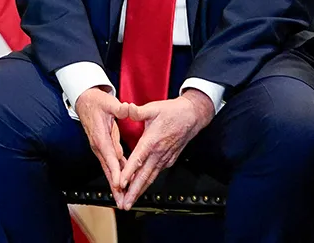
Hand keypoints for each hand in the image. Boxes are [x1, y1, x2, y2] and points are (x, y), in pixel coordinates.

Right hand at [74, 86, 126, 205]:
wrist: (84, 100)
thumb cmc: (96, 101)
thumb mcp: (108, 102)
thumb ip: (119, 108)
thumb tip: (127, 108)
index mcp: (100, 136)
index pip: (109, 156)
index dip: (115, 170)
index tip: (120, 183)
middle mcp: (99, 145)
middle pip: (108, 169)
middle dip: (115, 187)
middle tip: (121, 202)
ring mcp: (100, 148)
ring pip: (109, 170)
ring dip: (116, 185)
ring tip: (123, 199)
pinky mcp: (103, 148)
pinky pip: (111, 164)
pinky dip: (116, 175)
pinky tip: (123, 184)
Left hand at [116, 89, 214, 209]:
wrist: (193, 116)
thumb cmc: (172, 111)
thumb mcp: (153, 108)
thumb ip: (138, 111)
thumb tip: (126, 108)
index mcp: (152, 140)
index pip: (138, 159)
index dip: (129, 172)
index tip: (120, 183)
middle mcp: (159, 153)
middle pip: (144, 176)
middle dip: (133, 192)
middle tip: (124, 204)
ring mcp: (165, 158)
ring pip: (150, 178)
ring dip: (140, 191)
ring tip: (129, 202)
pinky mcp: (168, 160)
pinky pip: (156, 174)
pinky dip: (147, 183)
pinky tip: (140, 189)